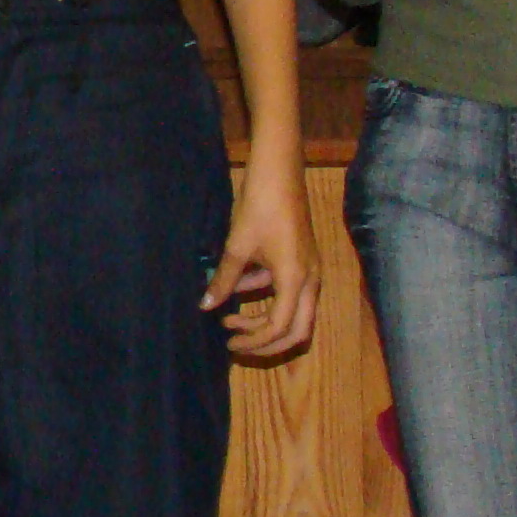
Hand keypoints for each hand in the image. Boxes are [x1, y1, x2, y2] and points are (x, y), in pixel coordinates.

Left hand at [204, 163, 318, 361]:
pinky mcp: (302, 261)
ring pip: (293, 312)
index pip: (280, 327)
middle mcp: (310, 280)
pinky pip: (286, 290)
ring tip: (229, 317)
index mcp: (296, 280)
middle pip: (297, 330)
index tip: (227, 340)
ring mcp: (309, 270)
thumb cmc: (260, 207)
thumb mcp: (237, 246)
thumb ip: (223, 280)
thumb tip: (206, 306)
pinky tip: (236, 286)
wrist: (278, 172)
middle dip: (266, 343)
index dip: (254, 340)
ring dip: (263, 319)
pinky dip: (264, 295)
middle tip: (236, 344)